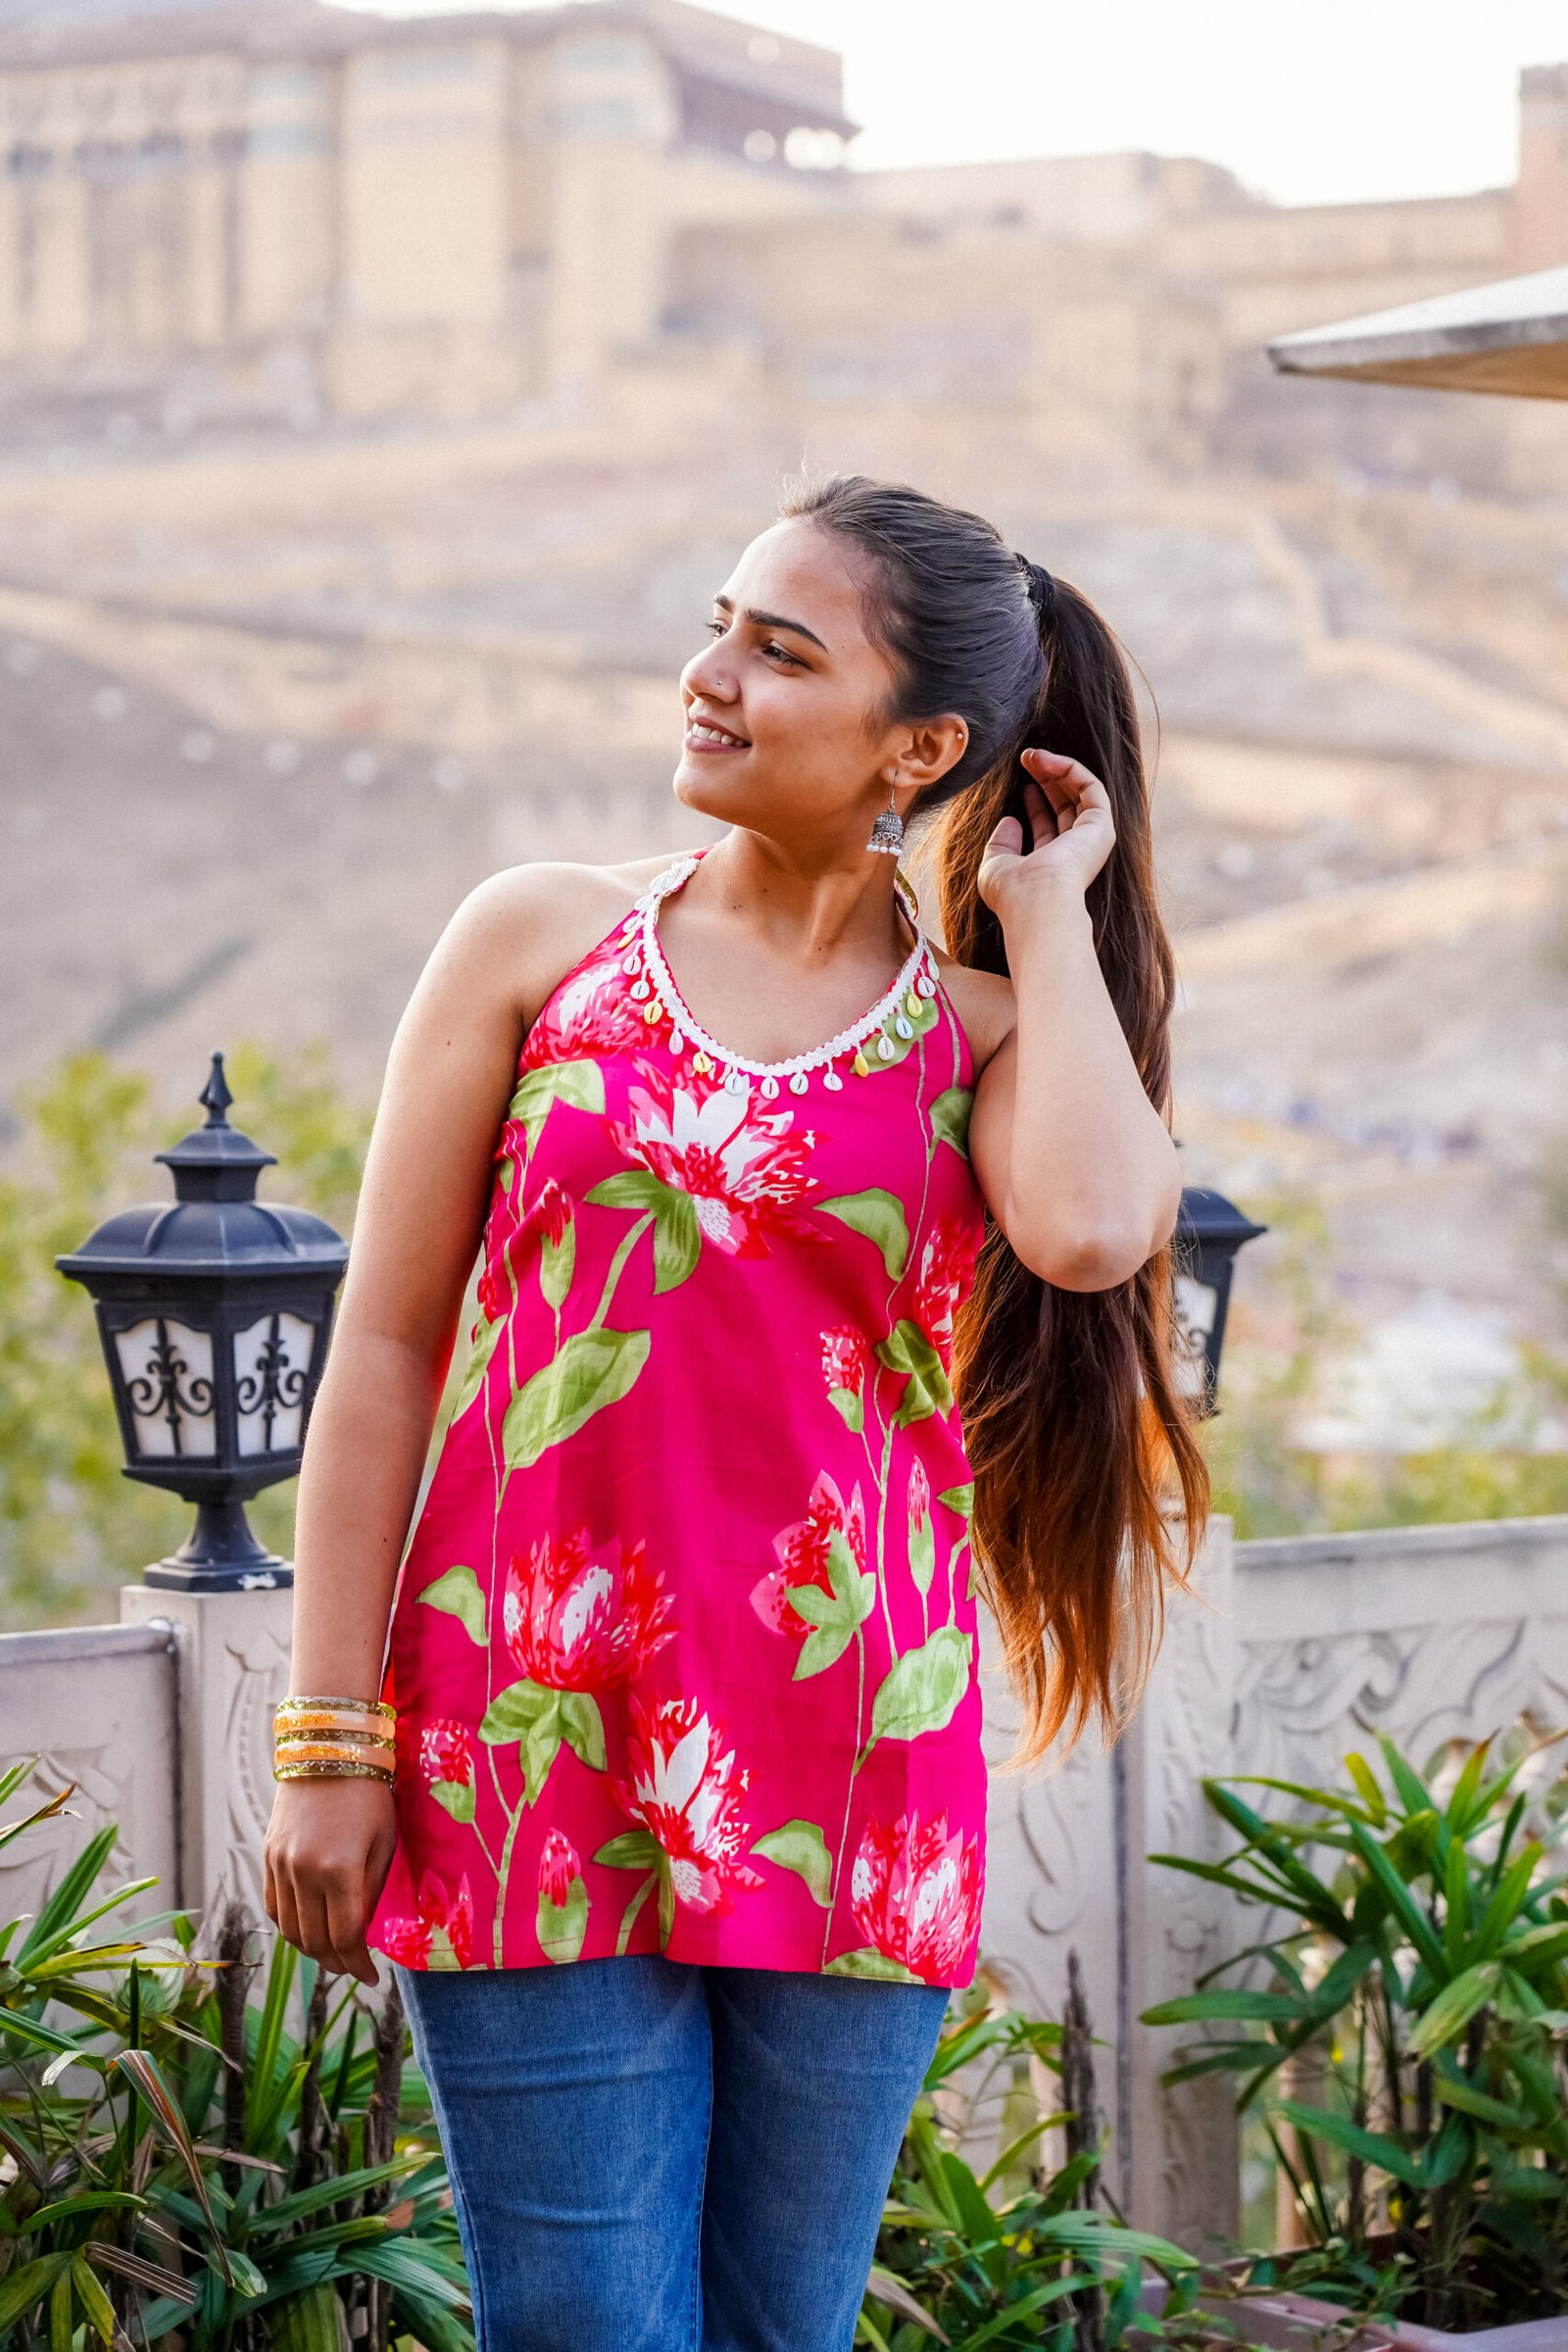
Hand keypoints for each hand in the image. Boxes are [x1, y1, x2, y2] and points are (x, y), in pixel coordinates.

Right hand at [263, 1777, 397, 1986]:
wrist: (328, 1748)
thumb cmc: (368, 1793)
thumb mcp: (384, 1841)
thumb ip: (373, 1890)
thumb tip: (369, 1932)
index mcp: (340, 1871)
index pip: (345, 1939)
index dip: (359, 1965)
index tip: (373, 1977)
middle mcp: (304, 1873)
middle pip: (315, 1942)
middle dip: (337, 1963)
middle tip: (355, 1968)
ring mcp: (281, 1865)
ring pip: (291, 1930)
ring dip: (312, 1950)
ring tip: (335, 1953)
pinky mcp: (268, 1856)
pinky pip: (275, 1906)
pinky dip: (290, 1925)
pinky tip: (309, 1927)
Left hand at [977, 750, 1115, 921]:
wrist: (1036, 901)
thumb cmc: (1013, 893)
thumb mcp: (995, 865)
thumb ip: (1001, 843)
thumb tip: (1010, 820)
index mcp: (1054, 863)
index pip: (1050, 825)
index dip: (1036, 801)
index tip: (1021, 782)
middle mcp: (1076, 851)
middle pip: (1067, 804)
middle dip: (1046, 778)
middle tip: (1025, 758)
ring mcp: (1092, 838)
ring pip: (1080, 792)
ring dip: (1057, 768)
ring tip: (1031, 754)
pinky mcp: (1101, 825)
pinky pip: (1090, 786)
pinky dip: (1069, 769)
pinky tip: (1046, 760)